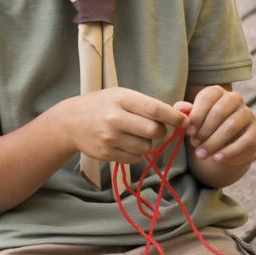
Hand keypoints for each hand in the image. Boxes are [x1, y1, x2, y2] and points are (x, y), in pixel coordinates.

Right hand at [63, 87, 187, 163]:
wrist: (70, 122)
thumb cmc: (104, 105)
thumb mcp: (123, 96)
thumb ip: (149, 105)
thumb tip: (184, 113)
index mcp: (121, 99)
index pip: (155, 109)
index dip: (174, 117)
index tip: (184, 121)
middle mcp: (114, 118)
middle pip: (153, 131)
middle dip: (160, 131)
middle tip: (154, 128)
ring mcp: (109, 138)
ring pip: (146, 147)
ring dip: (148, 143)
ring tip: (136, 134)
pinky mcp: (106, 154)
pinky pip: (135, 158)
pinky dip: (137, 152)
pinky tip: (126, 143)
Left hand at [176, 85, 255, 186]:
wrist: (225, 146)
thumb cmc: (205, 128)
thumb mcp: (194, 121)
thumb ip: (185, 113)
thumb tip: (178, 109)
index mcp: (218, 92)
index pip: (207, 97)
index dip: (197, 115)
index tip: (188, 131)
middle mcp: (235, 99)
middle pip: (219, 112)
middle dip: (204, 130)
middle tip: (194, 144)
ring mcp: (248, 114)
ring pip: (231, 126)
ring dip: (213, 142)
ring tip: (201, 154)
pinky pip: (245, 141)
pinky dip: (229, 151)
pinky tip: (217, 158)